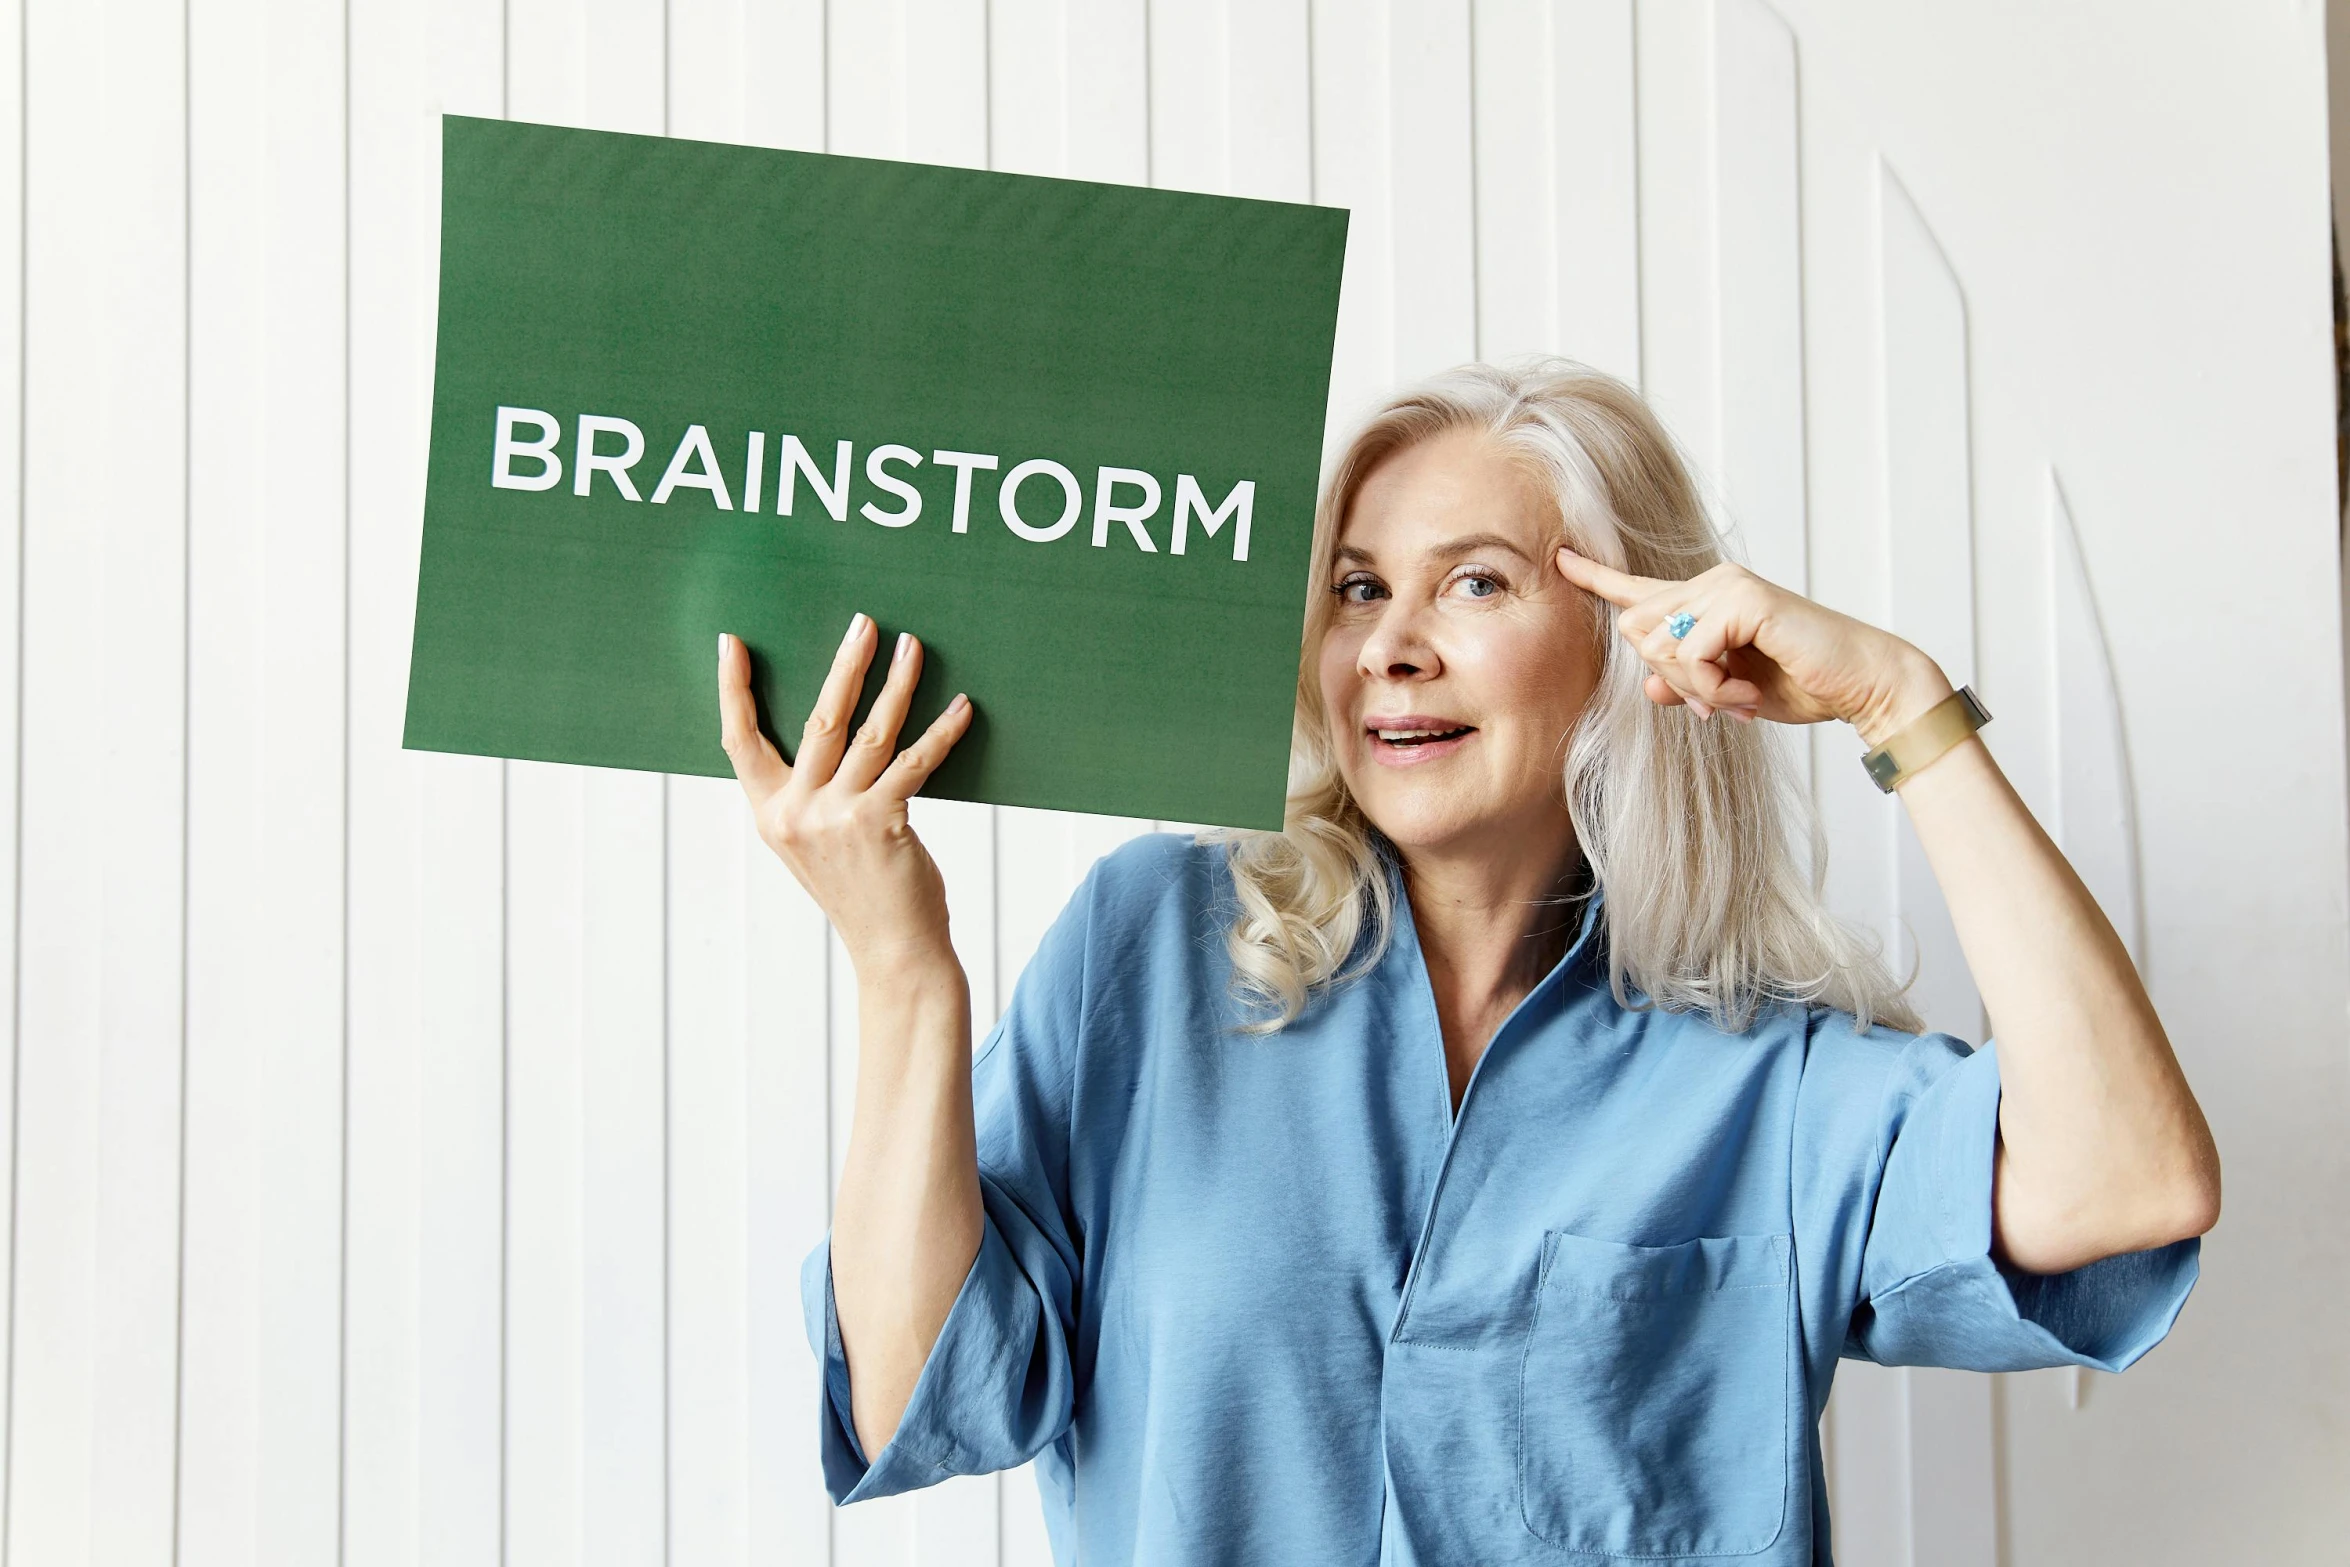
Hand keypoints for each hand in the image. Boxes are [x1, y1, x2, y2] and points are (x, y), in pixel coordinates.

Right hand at [716, 615, 975, 971]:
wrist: (892, 949)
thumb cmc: (861, 890)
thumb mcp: (815, 844)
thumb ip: (809, 796)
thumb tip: (833, 729)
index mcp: (770, 813)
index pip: (739, 741)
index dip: (732, 690)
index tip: (730, 642)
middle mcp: (796, 813)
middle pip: (817, 718)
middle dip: (844, 665)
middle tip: (863, 623)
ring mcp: (837, 818)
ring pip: (868, 732)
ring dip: (896, 684)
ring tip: (913, 647)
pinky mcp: (881, 823)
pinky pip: (914, 762)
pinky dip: (941, 732)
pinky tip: (961, 707)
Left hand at [1553, 548, 1952, 743]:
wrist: (1860, 684)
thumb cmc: (1801, 683)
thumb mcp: (1730, 692)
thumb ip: (1688, 684)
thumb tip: (1650, 686)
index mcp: (1706, 600)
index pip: (1640, 589)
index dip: (1596, 577)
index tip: (1560, 559)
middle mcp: (1713, 583)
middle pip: (1638, 631)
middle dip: (1670, 678)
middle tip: (1717, 704)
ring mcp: (1728, 587)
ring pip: (1660, 645)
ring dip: (1697, 689)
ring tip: (1739, 701)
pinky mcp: (1744, 600)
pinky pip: (1691, 653)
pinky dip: (1713, 687)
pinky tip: (1747, 698)